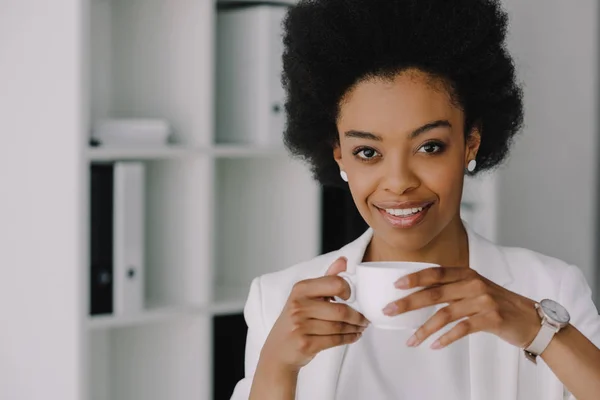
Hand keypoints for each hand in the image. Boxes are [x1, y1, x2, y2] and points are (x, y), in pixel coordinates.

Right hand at [260, 257, 368, 372]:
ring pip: (339, 326)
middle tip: (365, 318)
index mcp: (301, 289)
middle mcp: (298, 305)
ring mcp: (300, 325)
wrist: (278, 350)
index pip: (335, 283)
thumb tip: (344, 260)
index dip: (348, 290)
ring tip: (360, 327)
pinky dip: (349, 338)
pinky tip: (354, 335)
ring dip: (355, 328)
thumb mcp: (306, 296)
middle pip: (340, 309)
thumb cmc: (296, 320)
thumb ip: (326, 278)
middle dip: (358, 316)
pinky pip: (335, 340)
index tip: (353, 297)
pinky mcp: (305, 343)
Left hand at [382, 267, 539, 349]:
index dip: (415, 278)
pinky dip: (446, 338)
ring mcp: (483, 300)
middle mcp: (473, 284)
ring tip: (411, 340)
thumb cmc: (497, 304)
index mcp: (466, 274)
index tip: (396, 285)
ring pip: (445, 314)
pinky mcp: (492, 318)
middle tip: (390, 311)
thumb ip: (452, 288)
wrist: (531, 319)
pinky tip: (434, 345)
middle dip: (409, 303)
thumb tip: (418, 295)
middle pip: (434, 293)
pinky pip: (462, 329)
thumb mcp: (475, 289)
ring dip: (424, 329)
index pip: (435, 273)